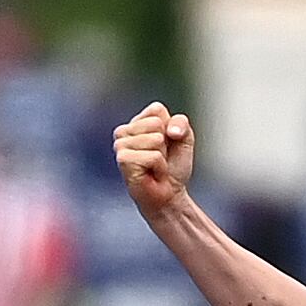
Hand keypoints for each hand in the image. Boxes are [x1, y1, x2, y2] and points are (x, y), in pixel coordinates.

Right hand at [115, 102, 196, 216]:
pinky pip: (153, 156)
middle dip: (165, 143)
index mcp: (137, 122)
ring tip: (154, 167)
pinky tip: (151, 174)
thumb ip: (181, 123)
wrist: (168, 195)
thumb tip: (170, 131)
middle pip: (156, 123)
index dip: (170, 128)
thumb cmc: (173, 167)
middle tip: (160, 158)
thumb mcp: (185, 138)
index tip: (167, 144)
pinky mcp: (123, 159)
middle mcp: (125, 131)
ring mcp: (121, 145)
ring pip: (154, 139)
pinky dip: (159, 167)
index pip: (156, 110)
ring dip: (162, 157)